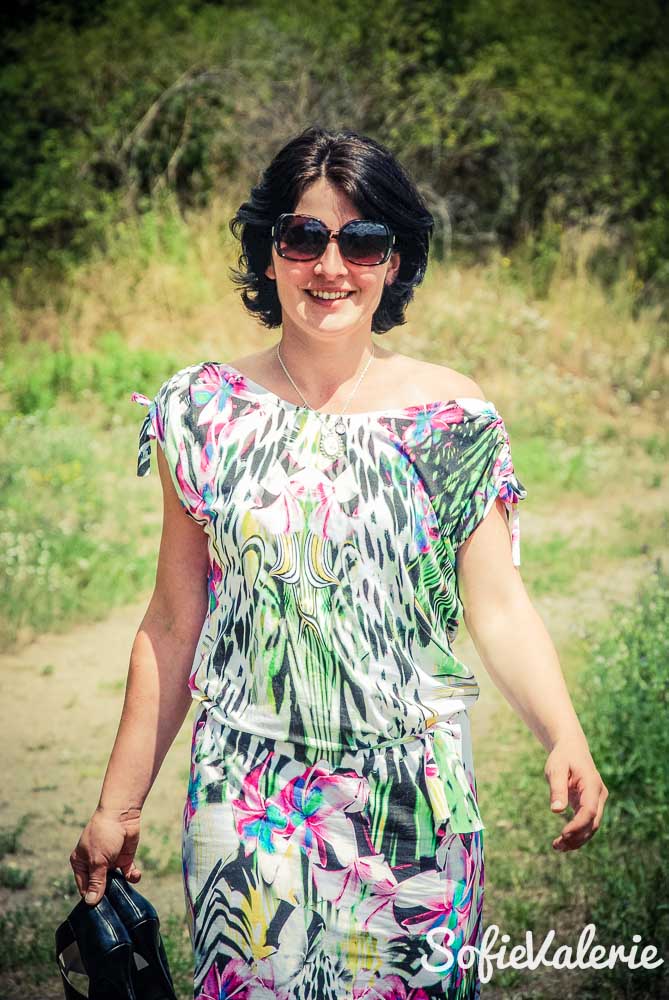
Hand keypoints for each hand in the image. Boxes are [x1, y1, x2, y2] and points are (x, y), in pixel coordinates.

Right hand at [70, 807, 141, 904]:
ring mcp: (110, 862)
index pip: (84, 887)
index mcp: (80, 863)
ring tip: (124, 890)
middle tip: (114, 903)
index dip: (92, 897)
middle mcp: (94, 864)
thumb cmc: (103, 835)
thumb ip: (96, 882)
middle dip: (107, 894)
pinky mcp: (124, 859)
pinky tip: (135, 874)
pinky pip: (127, 874)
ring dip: (121, 886)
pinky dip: (132, 876)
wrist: (122, 814)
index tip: (100, 909)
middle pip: (99, 886)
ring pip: (114, 882)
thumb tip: (91, 903)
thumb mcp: (98, 861)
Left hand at [544, 737, 607, 851]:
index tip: (563, 834)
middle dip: (577, 837)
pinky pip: (586, 823)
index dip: (577, 825)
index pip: (589, 810)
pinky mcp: (590, 805)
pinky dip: (576, 833)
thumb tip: (556, 811)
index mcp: (592, 784)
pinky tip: (562, 842)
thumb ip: (557, 788)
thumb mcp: (556, 769)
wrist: (571, 748)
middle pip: (593, 823)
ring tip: (557, 847)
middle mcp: (599, 795)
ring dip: (577, 839)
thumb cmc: (562, 757)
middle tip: (557, 846)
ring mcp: (597, 801)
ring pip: (591, 826)